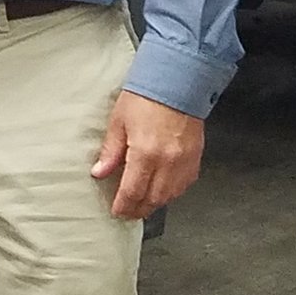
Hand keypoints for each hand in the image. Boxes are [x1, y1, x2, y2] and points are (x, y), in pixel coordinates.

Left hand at [91, 90, 205, 218]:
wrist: (176, 82)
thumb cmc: (146, 97)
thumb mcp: (118, 121)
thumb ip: (111, 151)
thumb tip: (100, 171)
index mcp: (145, 153)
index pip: (133, 191)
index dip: (124, 206)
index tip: (117, 211)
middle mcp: (168, 162)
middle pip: (153, 199)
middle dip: (139, 209)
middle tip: (128, 212)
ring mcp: (184, 162)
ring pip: (170, 196)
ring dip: (155, 203)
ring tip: (142, 204)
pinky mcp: (196, 158)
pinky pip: (184, 185)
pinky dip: (172, 192)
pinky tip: (163, 190)